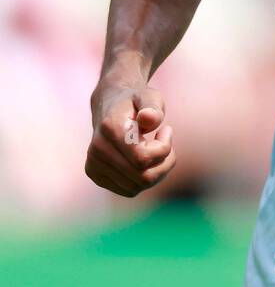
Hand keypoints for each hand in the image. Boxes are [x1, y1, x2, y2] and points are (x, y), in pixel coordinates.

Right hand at [86, 75, 174, 197]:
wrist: (109, 105)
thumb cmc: (135, 102)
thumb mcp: (149, 96)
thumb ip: (153, 106)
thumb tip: (149, 119)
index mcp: (110, 129)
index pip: (143, 159)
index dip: (164, 148)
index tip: (167, 130)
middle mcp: (97, 150)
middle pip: (143, 177)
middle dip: (164, 162)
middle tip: (166, 143)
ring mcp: (94, 165)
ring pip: (138, 186)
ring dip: (157, 171)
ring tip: (156, 150)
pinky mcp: (96, 176)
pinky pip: (130, 190)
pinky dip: (144, 179)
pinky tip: (144, 160)